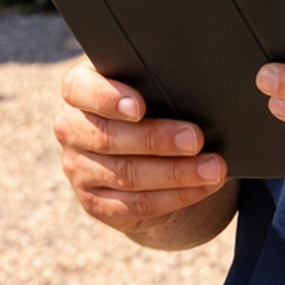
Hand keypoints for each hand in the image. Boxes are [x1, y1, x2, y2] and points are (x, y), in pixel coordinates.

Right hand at [55, 57, 237, 246]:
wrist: (142, 150)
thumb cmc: (149, 102)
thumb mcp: (146, 84)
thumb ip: (154, 80)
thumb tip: (192, 85)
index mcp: (79, 90)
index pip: (79, 89)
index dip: (108, 99)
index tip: (139, 107)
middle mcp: (71, 129)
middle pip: (109, 137)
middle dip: (157, 140)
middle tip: (196, 139)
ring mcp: (79, 169)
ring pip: (127, 175)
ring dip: (176, 173)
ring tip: (213, 168)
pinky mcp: (95, 202)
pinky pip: (135, 205)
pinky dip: (175, 197)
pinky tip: (202, 187)